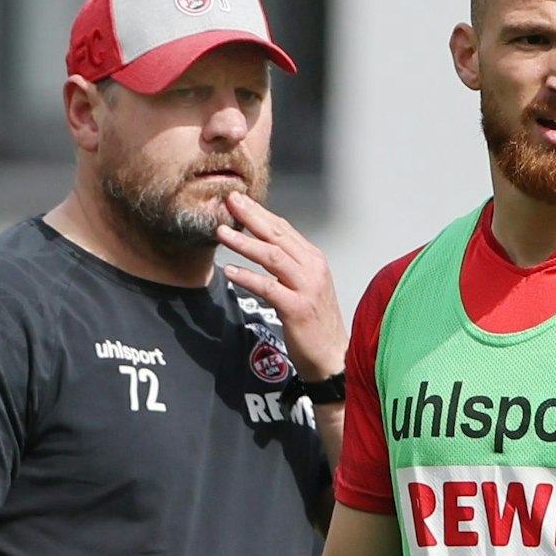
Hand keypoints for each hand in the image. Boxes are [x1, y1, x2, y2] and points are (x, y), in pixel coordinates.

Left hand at [216, 192, 345, 381]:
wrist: (334, 356)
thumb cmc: (315, 322)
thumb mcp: (305, 285)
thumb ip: (288, 264)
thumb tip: (263, 244)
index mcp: (314, 259)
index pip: (284, 229)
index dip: (260, 212)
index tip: (239, 199)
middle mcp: (312, 269)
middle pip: (277, 236)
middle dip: (251, 216)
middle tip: (229, 201)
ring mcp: (307, 288)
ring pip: (272, 257)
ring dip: (245, 243)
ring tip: (222, 232)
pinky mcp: (297, 308)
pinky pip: (268, 287)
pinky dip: (247, 277)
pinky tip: (229, 271)